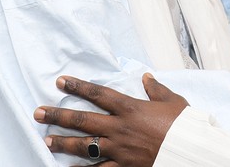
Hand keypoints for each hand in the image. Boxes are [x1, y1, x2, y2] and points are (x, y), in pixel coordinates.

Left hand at [35, 73, 188, 166]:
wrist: (190, 151)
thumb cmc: (183, 124)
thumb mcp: (172, 101)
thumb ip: (156, 89)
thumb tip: (146, 77)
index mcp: (130, 108)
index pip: (98, 94)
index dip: (78, 86)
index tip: (61, 82)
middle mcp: (119, 128)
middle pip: (83, 120)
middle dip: (58, 116)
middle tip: (38, 113)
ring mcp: (119, 149)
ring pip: (85, 146)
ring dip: (63, 143)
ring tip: (47, 141)